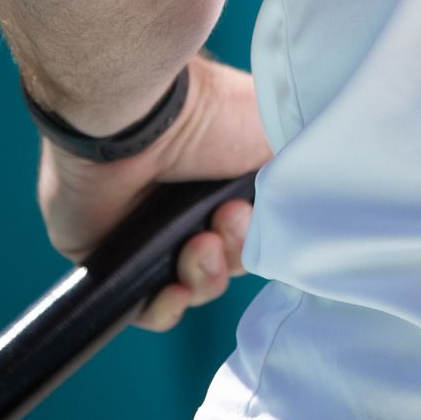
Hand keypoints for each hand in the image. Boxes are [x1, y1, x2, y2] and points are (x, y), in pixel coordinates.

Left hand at [36, 55, 272, 331]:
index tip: (253, 219)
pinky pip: (144, 306)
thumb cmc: (213, 112)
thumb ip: (299, 176)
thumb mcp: (280, 132)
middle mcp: (185, 204)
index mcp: (223, 176)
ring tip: (197, 244)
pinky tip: (173, 289)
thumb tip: (311, 209)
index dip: (261, 241)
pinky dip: (165, 307)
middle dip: (233, 255)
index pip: (255, 233)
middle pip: (226, 262)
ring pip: (191, 286)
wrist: (142, 118)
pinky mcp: (109, 257)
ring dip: (205, 276)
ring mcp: (146, 232)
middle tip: (225, 223)